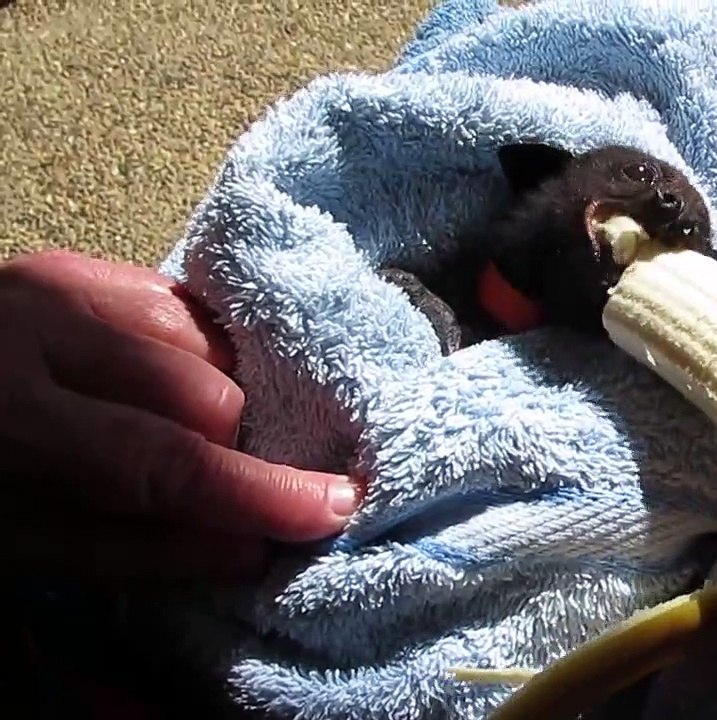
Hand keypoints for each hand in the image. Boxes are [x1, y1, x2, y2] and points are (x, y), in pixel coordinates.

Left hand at [0, 251, 357, 582]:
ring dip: (211, 396)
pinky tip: (163, 383)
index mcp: (9, 418)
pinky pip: (183, 304)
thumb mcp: (17, 543)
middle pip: (205, 389)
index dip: (255, 491)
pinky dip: (194, 353)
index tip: (332, 510)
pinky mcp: (76, 264)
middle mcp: (39, 327)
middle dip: (224, 449)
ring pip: (206, 341)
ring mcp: (60, 283)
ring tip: (172, 430)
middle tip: (204, 485)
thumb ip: (134, 550)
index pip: (161, 460)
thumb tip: (250, 549)